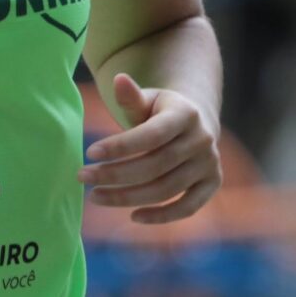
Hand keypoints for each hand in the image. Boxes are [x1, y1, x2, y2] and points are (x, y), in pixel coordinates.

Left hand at [81, 73, 220, 223]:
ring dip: (128, 198)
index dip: (120, 146)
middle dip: (115, 175)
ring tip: (96, 197)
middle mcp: (203, 139)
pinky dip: (161, 216)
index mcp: (186, 114)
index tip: (89, 153)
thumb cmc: (160, 111)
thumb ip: (132, 97)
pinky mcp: (212, 183)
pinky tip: (133, 216)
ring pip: (166, 189)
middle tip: (83, 178)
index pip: (151, 135)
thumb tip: (118, 80)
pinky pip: (188, 207)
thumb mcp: (147, 99)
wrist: (194, 124)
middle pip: (155, 166)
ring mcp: (210, 163)